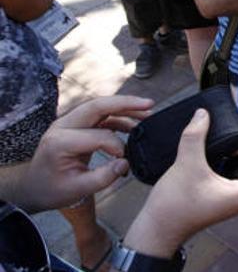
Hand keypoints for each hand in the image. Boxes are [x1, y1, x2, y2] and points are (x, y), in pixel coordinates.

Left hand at [17, 96, 153, 211]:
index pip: (98, 135)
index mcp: (60, 142)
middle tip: (149, 104)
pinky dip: (117, 116)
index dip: (117, 146)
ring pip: (100, 107)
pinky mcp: (75, 125)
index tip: (125, 161)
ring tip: (147, 113)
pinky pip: (99, 115)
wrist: (33, 187)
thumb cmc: (53, 190)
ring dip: (124, 107)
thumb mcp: (78, 189)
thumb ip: (104, 177)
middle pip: (97, 106)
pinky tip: (133, 124)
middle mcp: (62, 126)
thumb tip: (126, 163)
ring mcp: (67, 123)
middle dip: (125, 103)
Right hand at [123, 109, 237, 257]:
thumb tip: (202, 115)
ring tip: (236, 147)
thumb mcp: (186, 164)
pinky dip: (232, 167)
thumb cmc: (175, 205)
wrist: (156, 229)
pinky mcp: (215, 199)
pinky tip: (219, 155)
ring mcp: (227, 201)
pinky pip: (233, 182)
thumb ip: (195, 136)